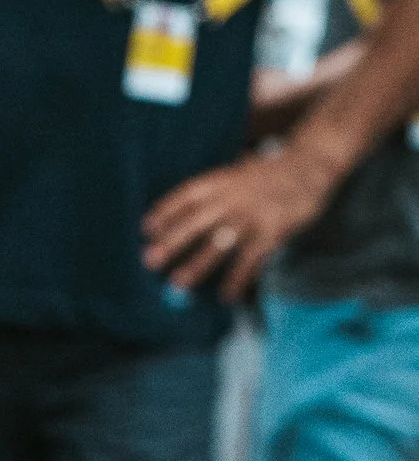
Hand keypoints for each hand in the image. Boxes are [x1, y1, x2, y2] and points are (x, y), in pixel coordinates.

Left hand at [141, 146, 327, 299]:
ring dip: (196, 265)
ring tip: (177, 284)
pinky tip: (226, 296)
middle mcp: (234, 197)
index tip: (147, 228)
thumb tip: (185, 214)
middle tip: (149, 260)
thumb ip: (217, 191)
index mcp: (223, 180)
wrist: (312, 163)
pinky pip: (250, 260)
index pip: (188, 194)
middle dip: (172, 242)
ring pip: (219, 244)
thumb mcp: (240, 171)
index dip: (166, 211)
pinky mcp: (273, 232)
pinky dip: (237, 280)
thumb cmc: (271, 173)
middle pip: (197, 221)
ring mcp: (253, 215)